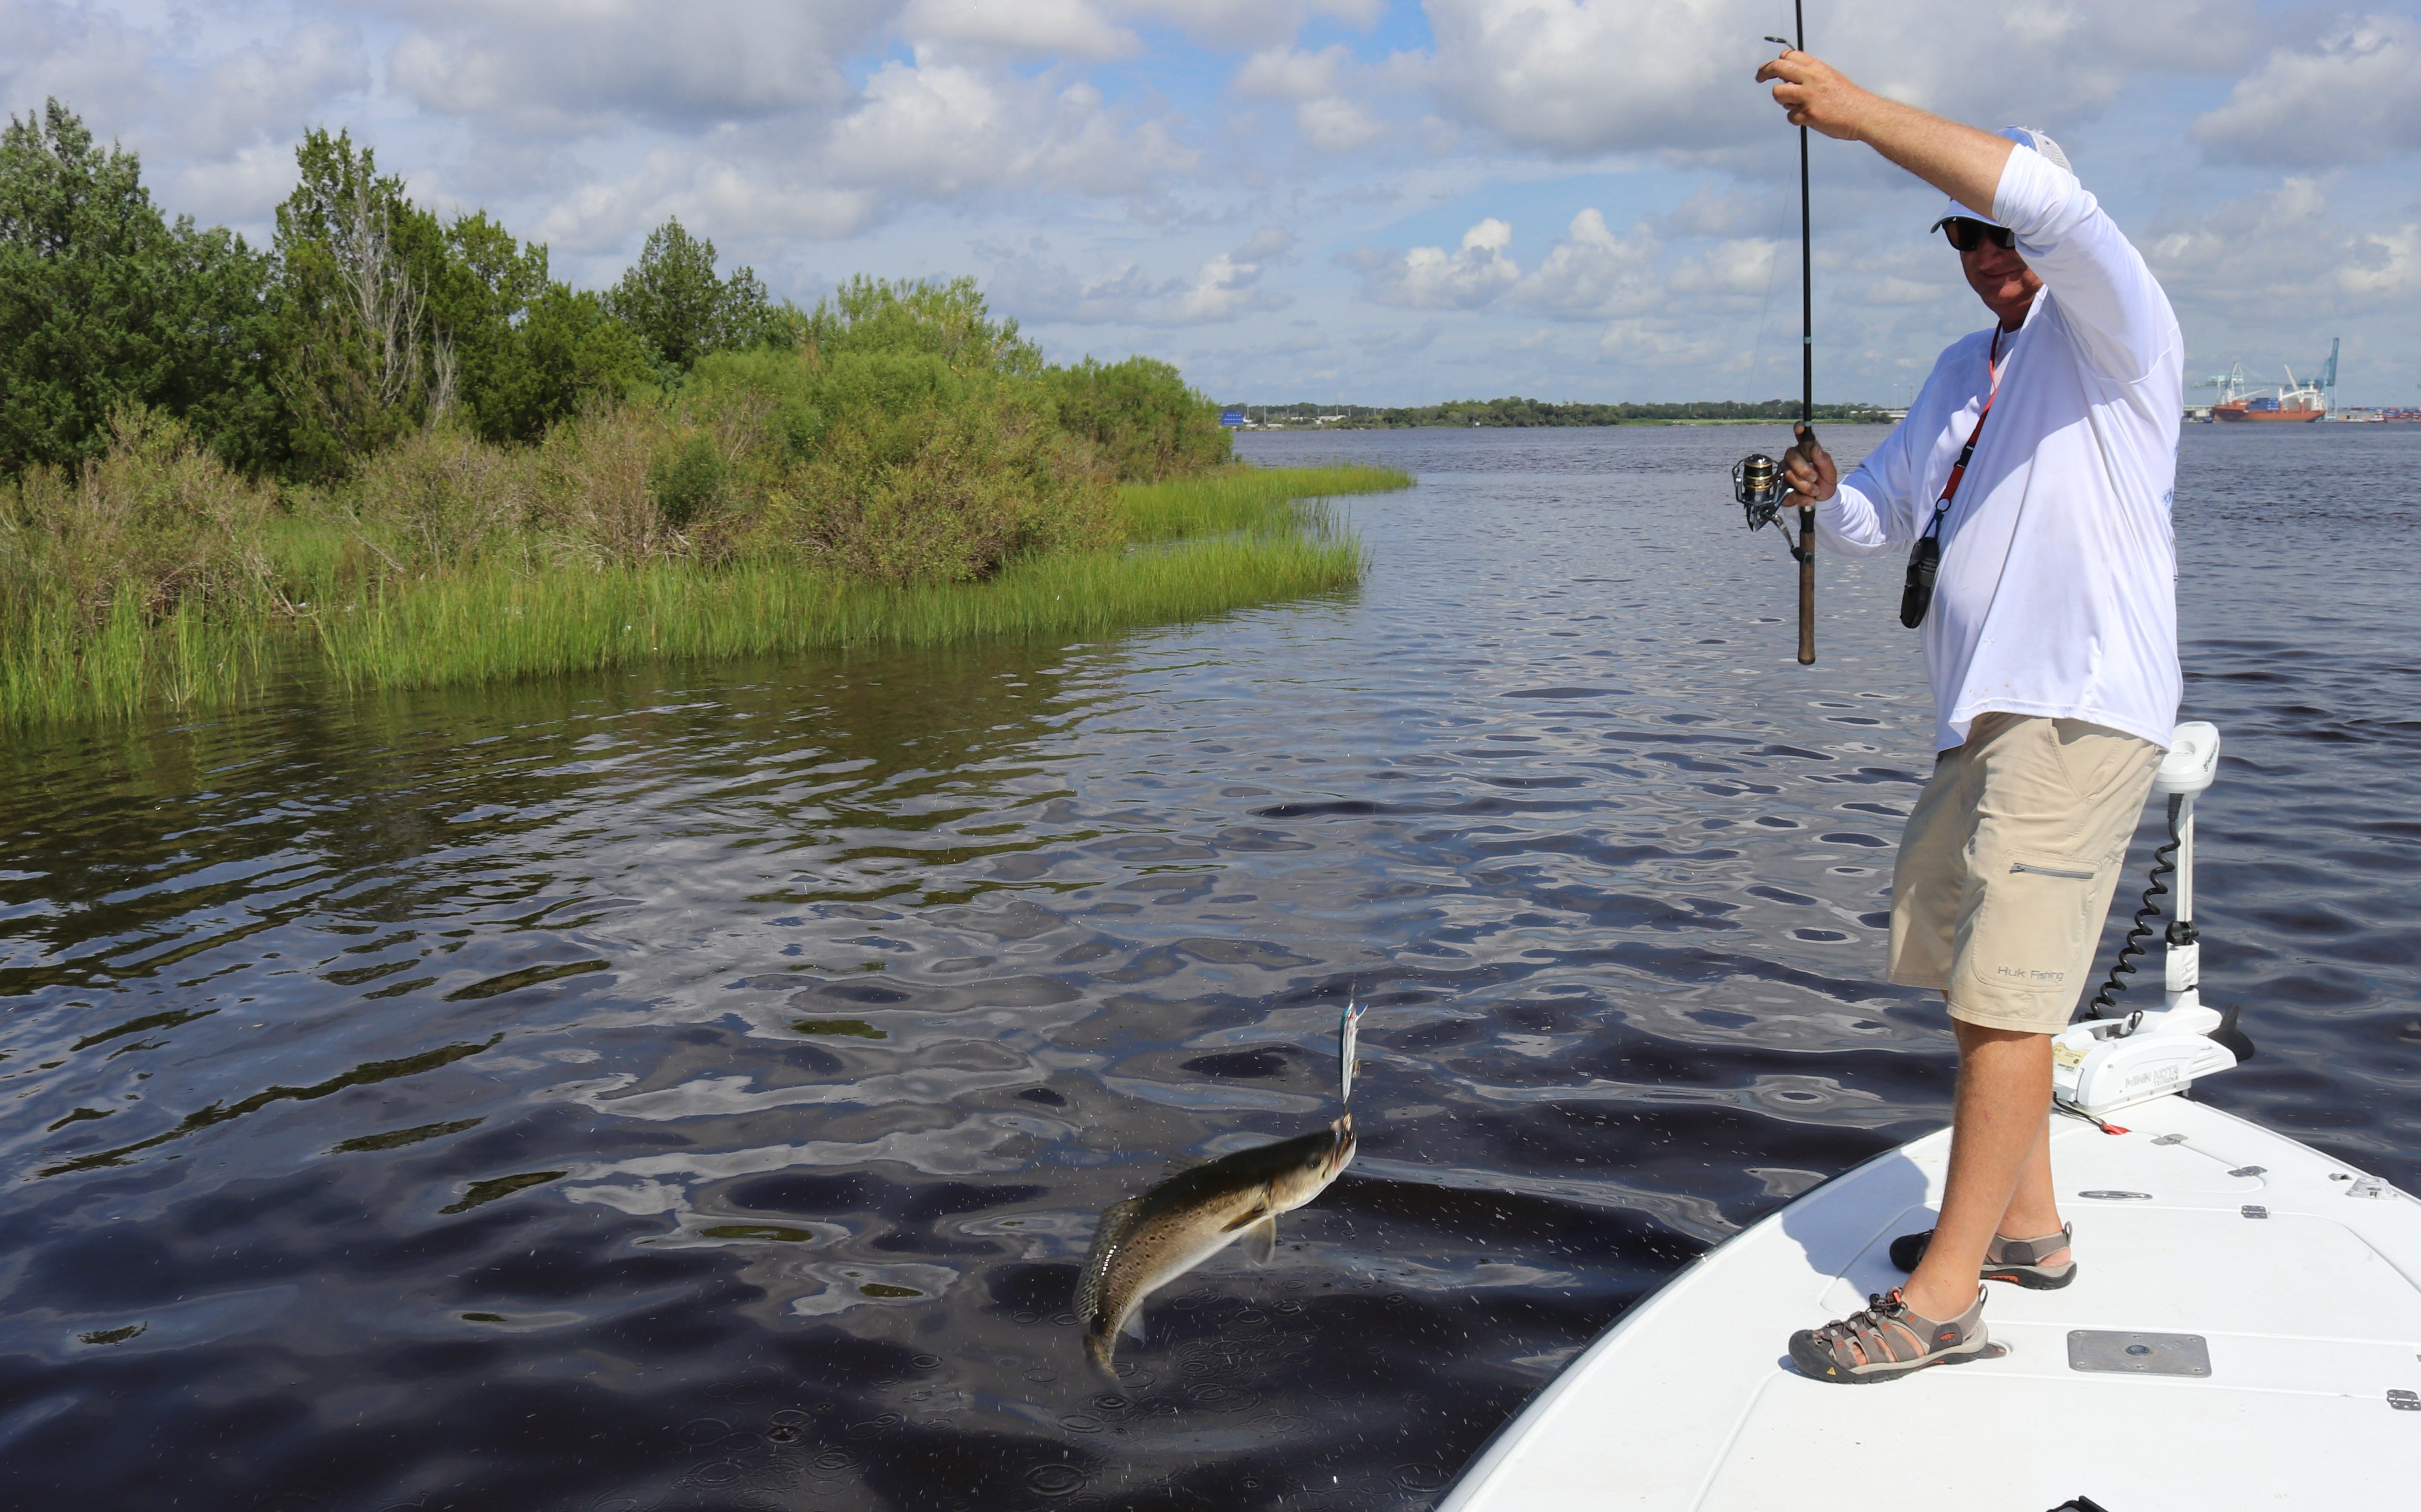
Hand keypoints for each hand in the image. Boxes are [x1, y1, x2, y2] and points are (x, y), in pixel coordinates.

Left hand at [1754, 50, 1876, 141]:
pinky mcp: (1808, 113)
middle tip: (1760, 78)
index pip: (1789, 56)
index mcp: (1817, 67)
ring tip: (1796, 104)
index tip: (1770, 68)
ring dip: (1782, 100)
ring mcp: (1809, 95)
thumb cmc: (1847, 98)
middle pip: (1778, 67)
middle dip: (1765, 72)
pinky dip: (1797, 119)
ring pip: (1778, 93)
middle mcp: (1812, 78)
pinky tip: (1810, 118)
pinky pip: (1790, 116)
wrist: (1863, 114)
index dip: (1777, 61)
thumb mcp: (1829, 76)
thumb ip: (1810, 74)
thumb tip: (1788, 75)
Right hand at [1781, 423, 1835, 507]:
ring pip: (1789, 474)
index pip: (1800, 436)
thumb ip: (1824, 459)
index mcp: (1805, 450)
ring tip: (1815, 491)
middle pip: (1792, 456)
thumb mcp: (1830, 472)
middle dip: (1804, 469)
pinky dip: (1801, 497)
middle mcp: (1793, 458)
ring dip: (1805, 485)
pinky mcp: (1780, 487)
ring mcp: (1784, 472)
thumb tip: (1815, 447)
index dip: (1799, 429)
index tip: (1800, 428)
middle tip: (1815, 478)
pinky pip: (1786, 490)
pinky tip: (1809, 499)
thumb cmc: (1824, 482)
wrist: (1821, 501)